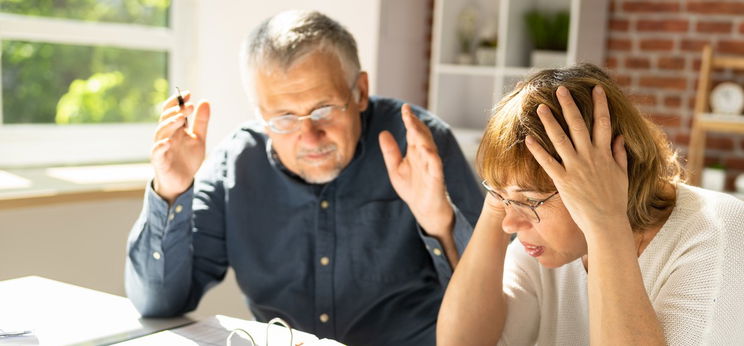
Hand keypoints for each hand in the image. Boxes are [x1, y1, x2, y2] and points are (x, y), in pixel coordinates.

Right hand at [151, 91, 210, 203]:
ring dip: (170, 124)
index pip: (171, 111)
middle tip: (189, 106)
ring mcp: (161, 148)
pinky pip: (156, 152)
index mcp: (174, 129)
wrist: (183, 182)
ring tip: (181, 118)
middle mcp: (165, 136)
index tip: (188, 93)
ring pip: (160, 133)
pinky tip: (168, 142)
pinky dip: (161, 146)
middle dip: (176, 111)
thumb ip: (201, 122)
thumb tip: (204, 101)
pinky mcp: (159, 161)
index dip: (177, 101)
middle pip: (166, 119)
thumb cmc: (188, 159)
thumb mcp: (199, 138)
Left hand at [379, 104, 452, 236]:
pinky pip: (435, 166)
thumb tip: (383, 133)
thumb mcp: (396, 168)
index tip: (404, 107)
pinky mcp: (436, 178)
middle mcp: (424, 156)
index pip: (412, 132)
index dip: (409, 120)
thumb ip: (390, 152)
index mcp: (415, 152)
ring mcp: (431, 166)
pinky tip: (426, 150)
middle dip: (415, 124)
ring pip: (429, 147)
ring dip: (422, 136)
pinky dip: (432, 157)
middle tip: (408, 112)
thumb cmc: (413, 188)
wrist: (424, 210)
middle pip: (421, 136)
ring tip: (413, 126)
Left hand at [524, 85, 628, 234]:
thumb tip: (620, 137)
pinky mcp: (563, 180)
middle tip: (560, 89)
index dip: (600, 104)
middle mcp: (590, 156)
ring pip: (560, 139)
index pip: (603, 122)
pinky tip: (528, 139)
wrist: (606, 222)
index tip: (596, 88)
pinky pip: (548, 162)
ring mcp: (575, 167)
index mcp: (605, 153)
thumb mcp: (622, 175)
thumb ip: (619, 154)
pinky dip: (538, 150)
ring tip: (540, 107)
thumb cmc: (614, 200)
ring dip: (549, 122)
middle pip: (578, 124)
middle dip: (569, 105)